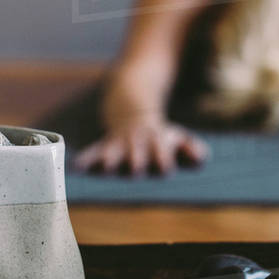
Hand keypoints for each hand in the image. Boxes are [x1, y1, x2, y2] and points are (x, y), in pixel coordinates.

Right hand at [73, 117, 208, 175]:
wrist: (131, 110)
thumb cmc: (158, 134)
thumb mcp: (177, 136)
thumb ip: (191, 148)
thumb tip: (201, 158)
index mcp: (156, 141)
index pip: (161, 152)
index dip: (163, 158)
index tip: (166, 167)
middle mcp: (136, 143)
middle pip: (136, 153)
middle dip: (136, 160)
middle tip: (135, 169)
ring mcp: (118, 144)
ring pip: (114, 151)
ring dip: (110, 158)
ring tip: (107, 167)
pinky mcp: (103, 146)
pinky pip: (92, 152)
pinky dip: (85, 159)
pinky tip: (76, 168)